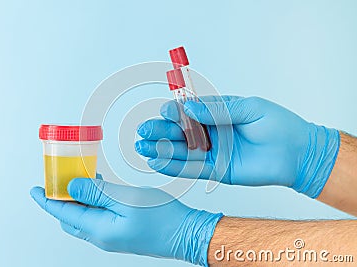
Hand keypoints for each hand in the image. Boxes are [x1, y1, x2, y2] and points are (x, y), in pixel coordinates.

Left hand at [30, 176, 222, 265]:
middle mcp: (102, 236)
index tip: (35, 189)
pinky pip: (98, 218)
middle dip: (61, 201)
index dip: (47, 201)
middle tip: (58, 181)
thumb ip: (96, 192)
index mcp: (99, 230)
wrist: (186, 234)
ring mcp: (112, 236)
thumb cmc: (162, 218)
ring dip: (79, 200)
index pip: (63, 215)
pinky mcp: (121, 233)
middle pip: (71, 219)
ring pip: (84, 218)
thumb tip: (71, 187)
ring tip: (81, 180)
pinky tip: (102, 189)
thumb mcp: (126, 199)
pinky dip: (93, 203)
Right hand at [135, 96, 339, 197]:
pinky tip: (157, 163)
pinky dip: (174, 167)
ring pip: (182, 151)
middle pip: (180, 132)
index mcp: (218, 114)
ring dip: (161, 149)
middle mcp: (212, 133)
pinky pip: (192, 169)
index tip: (164, 111)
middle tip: (143, 131)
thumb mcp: (248, 108)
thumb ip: (218, 110)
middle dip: (161, 131)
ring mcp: (213, 152)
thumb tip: (189, 108)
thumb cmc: (278, 125)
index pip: (189, 112)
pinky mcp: (217, 170)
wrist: (297, 153)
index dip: (174, 112)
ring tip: (142, 147)